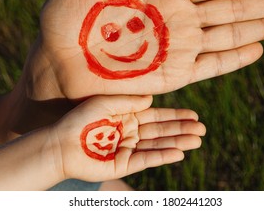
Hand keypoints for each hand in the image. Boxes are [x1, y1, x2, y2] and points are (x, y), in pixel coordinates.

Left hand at [24, 0, 263, 101]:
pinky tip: (257, 49)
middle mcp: (174, 19)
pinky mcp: (171, 75)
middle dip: (260, 6)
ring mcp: (175, 48)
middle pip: (227, 9)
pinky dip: (234, 58)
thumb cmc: (63, 21)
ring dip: (256, 28)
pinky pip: (211, 65)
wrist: (56, 66)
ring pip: (226, 36)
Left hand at [52, 95, 204, 181]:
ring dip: (178, 142)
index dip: (175, 116)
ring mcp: (128, 149)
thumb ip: (128, 101)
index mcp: (127, 116)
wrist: (60, 144)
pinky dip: (162, 156)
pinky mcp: (123, 164)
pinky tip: (179, 153)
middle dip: (182, 130)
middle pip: (161, 131)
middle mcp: (130, 132)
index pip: (156, 116)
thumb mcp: (105, 103)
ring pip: (158, 145)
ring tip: (197, 140)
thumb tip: (152, 99)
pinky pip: (146, 159)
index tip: (194, 115)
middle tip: (203, 129)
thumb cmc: (79, 120)